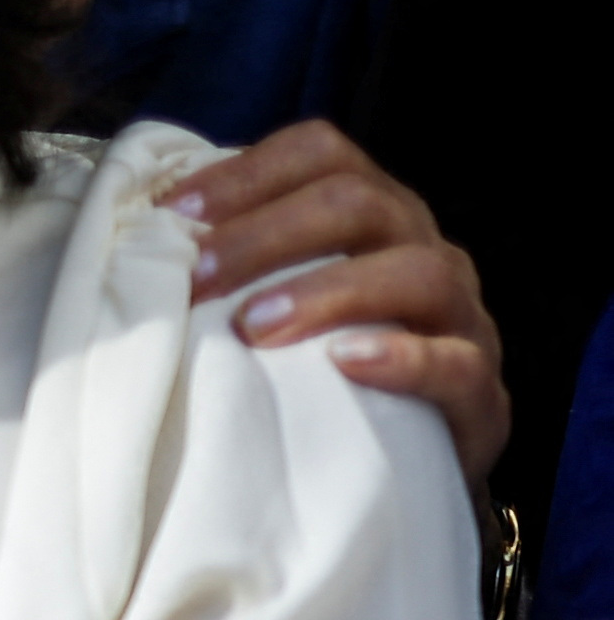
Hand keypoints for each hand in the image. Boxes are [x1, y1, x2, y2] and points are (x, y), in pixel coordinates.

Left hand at [163, 120, 508, 472]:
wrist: (398, 465)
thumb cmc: (317, 369)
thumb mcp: (273, 303)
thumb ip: (232, 265)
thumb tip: (137, 237)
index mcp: (372, 213)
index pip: (322, 153)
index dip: (245, 173)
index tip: (172, 215)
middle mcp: (423, 248)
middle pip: (361, 202)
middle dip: (266, 234)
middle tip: (195, 278)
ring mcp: (461, 319)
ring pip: (420, 271)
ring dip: (328, 290)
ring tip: (255, 326)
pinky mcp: (482, 396)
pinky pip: (457, 364)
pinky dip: (402, 358)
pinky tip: (346, 362)